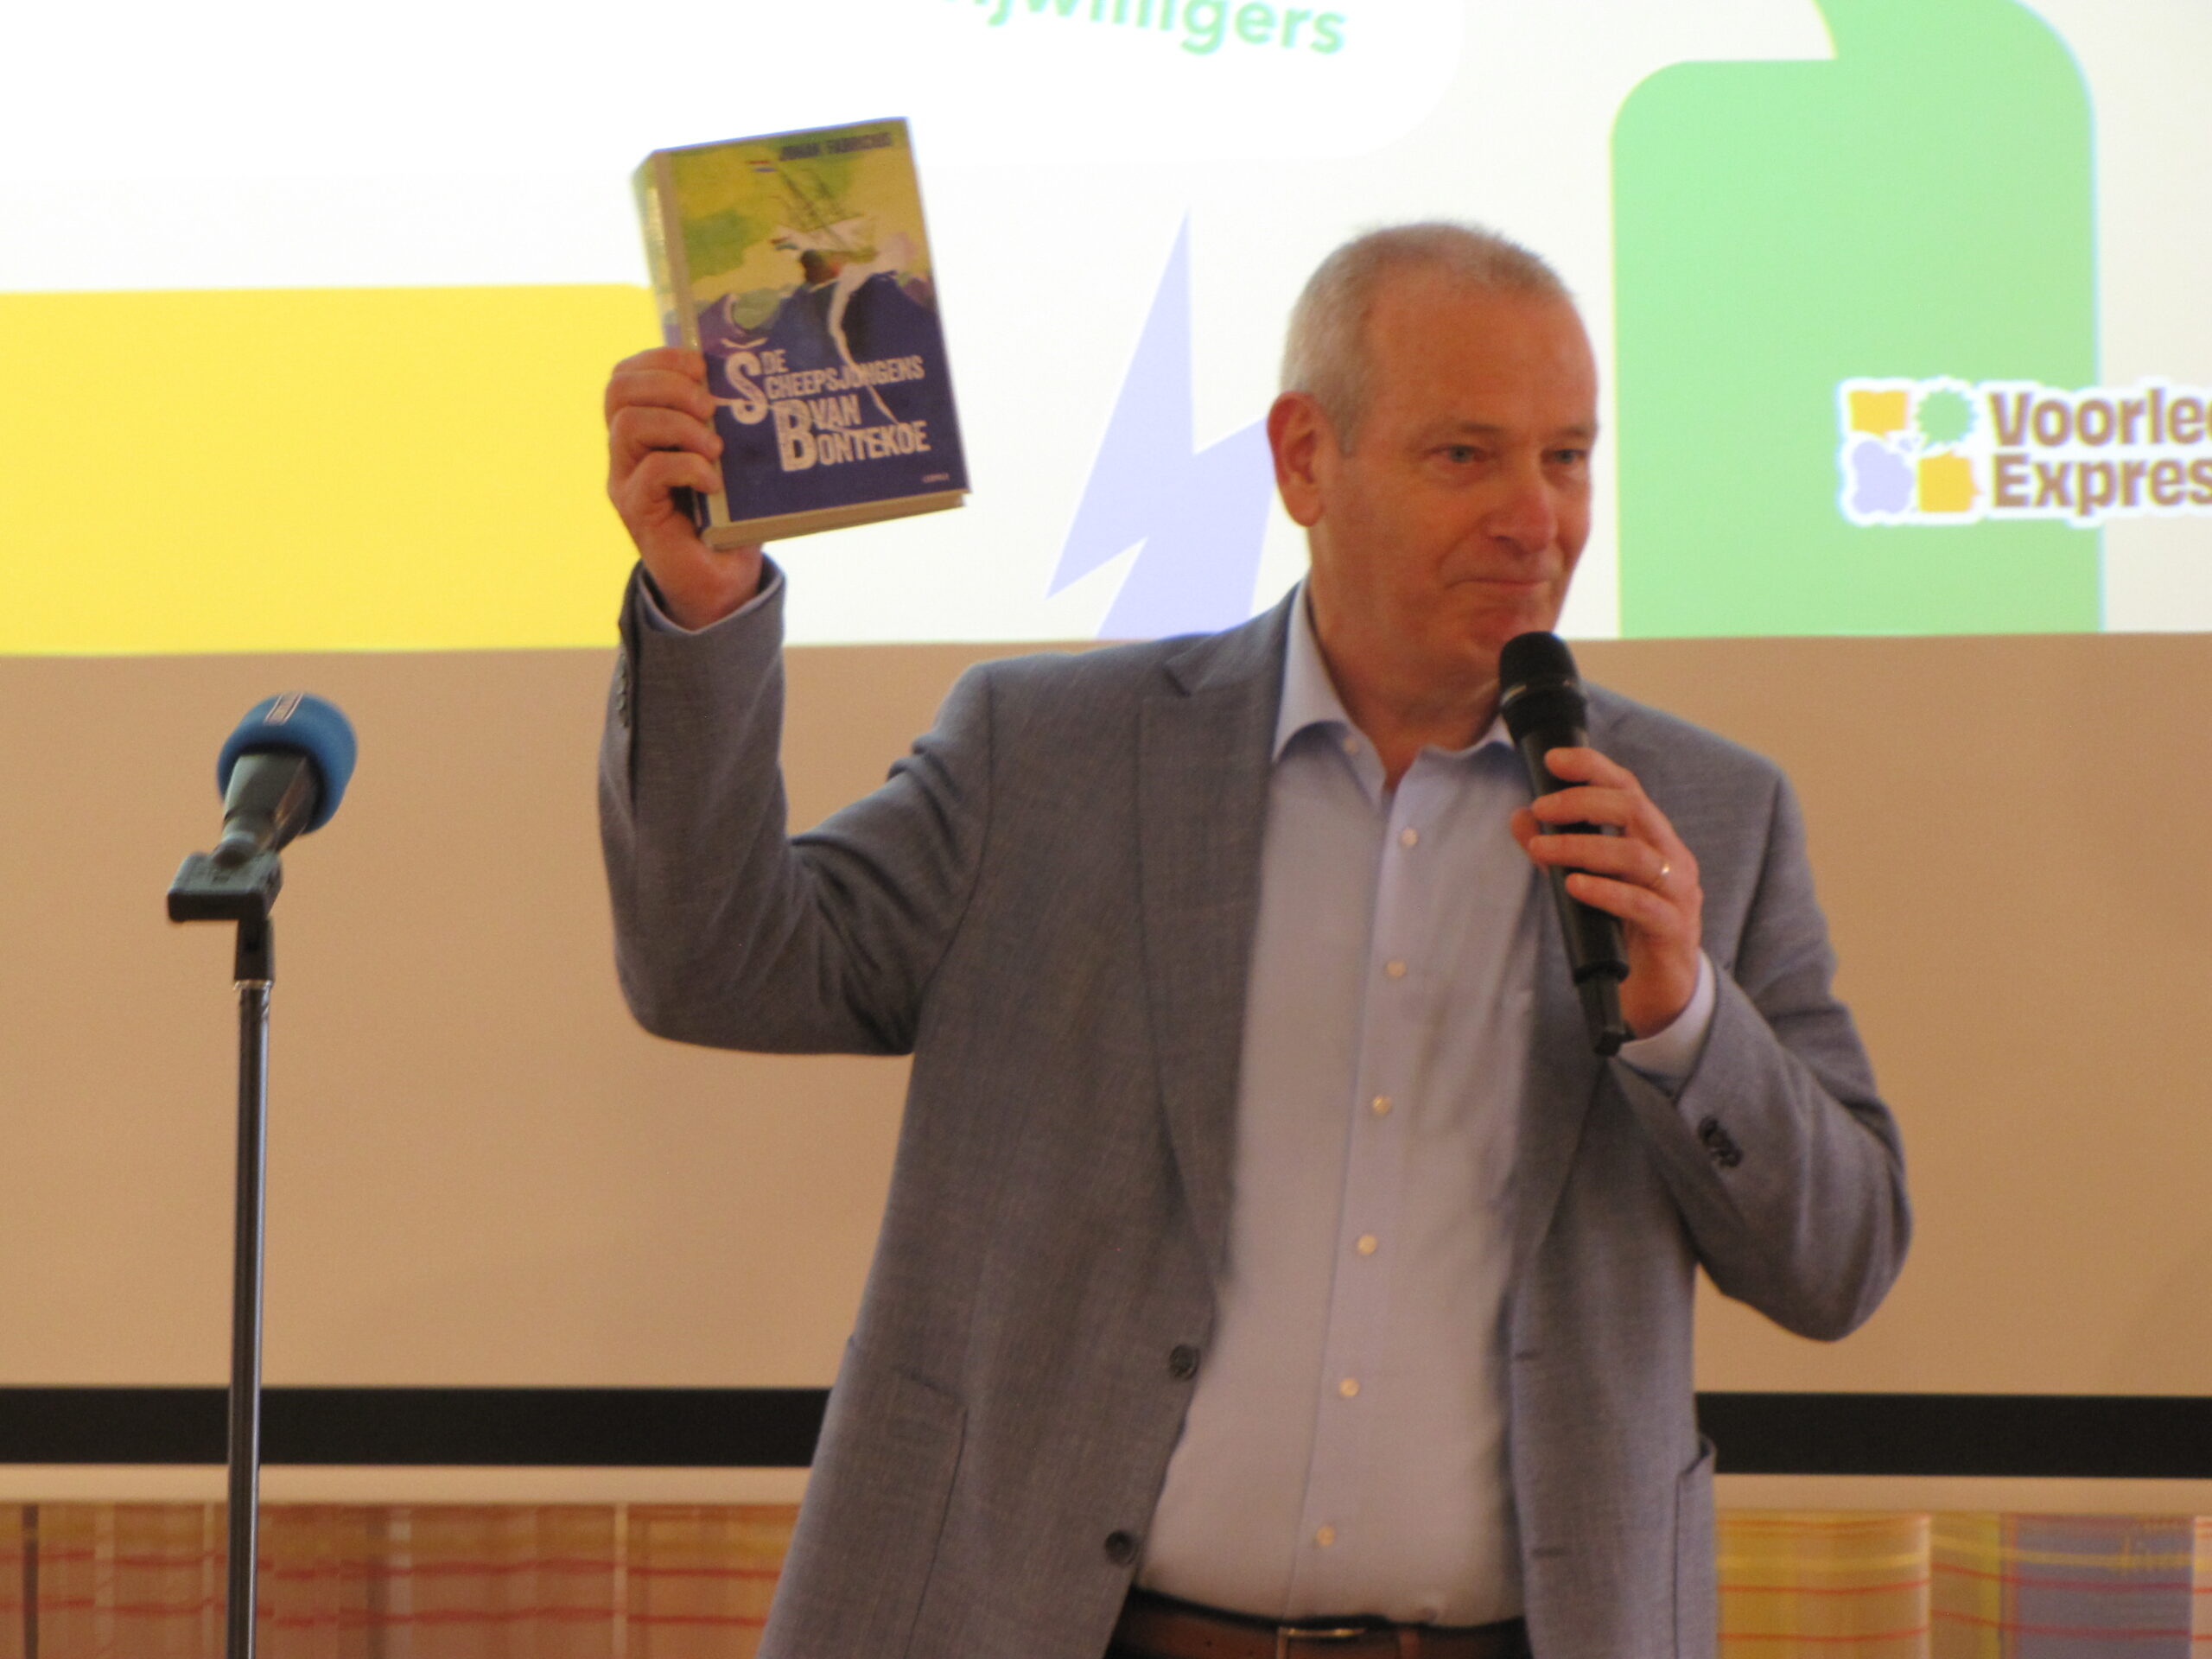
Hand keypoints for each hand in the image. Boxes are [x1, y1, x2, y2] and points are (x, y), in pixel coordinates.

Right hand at [604, 348, 763, 627]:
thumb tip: (760, 380)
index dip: (659, 359)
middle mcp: (626, 452)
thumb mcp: (730, 461)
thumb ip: (728, 424)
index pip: (627, 376)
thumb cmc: (728, 517)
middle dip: (668, 383)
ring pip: (628, 424)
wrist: (721, 581)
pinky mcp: (637, 512)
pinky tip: (713, 482)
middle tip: (710, 405)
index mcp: (644, 429)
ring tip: (715, 446)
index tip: (701, 365)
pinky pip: (651, 471)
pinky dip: (688, 467)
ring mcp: (627, 481)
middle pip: (619, 390)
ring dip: (679, 424)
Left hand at [1510, 746, 1702, 1038]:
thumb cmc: (1624, 929)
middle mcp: (1672, 858)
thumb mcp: (1586, 883)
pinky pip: (1642, 904)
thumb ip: (1558, 850)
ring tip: (1542, 849)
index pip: (1628, 788)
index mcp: (1654, 839)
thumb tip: (1520, 817)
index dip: (1593, 767)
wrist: (1659, 990)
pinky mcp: (1674, 930)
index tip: (1552, 760)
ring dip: (1583, 847)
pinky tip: (1575, 886)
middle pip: (1634, 810)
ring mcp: (1678, 893)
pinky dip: (1606, 892)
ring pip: (1635, 856)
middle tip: (1541, 808)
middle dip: (1583, 802)